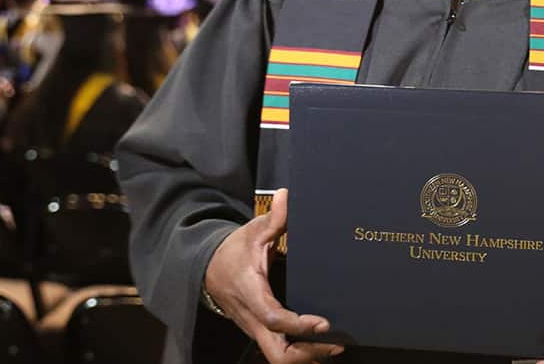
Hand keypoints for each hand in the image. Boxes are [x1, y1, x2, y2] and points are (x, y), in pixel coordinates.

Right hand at [204, 189, 344, 362]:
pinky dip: (300, 351)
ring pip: (279, 357)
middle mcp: (252, 318)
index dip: (298, 325)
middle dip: (307, 353)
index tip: (323, 322)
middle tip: (335, 342)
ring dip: (307, 356)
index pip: (272, 317)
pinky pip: (280, 350)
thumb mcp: (252, 232)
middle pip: (277, 353)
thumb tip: (287, 196)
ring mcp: (255, 329)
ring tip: (334, 344)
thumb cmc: (233, 251)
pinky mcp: (261, 332)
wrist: (207, 269)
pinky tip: (321, 342)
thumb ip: (273, 219)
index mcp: (250, 292)